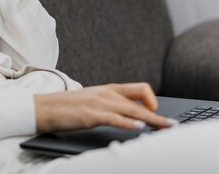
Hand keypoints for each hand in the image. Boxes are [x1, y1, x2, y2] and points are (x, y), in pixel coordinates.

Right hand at [34, 83, 174, 133]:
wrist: (44, 108)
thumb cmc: (67, 107)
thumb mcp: (93, 101)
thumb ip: (110, 104)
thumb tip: (130, 113)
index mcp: (109, 89)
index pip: (140, 89)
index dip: (152, 100)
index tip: (156, 113)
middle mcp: (107, 93)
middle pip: (142, 99)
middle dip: (160, 114)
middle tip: (174, 125)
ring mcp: (100, 103)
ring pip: (133, 110)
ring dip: (153, 121)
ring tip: (165, 129)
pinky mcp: (92, 114)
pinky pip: (115, 118)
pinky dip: (129, 124)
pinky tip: (139, 129)